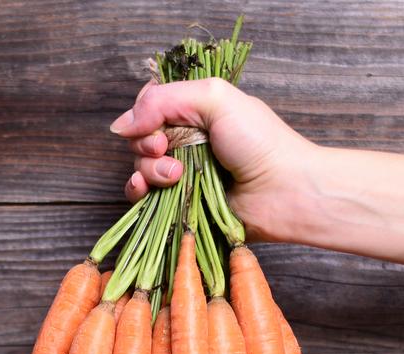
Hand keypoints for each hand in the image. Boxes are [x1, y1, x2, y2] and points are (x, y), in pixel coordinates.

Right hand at [110, 78, 316, 241]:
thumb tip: (121, 124)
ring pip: (140, 166)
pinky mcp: (180, 205)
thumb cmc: (259, 142)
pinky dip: (139, 190)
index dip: (144, 114)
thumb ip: (164, 100)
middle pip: (140, 136)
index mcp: (196, 112)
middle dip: (146, 143)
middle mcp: (186, 142)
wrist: (283, 192)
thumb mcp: (215, 98)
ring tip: (176, 175)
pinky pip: (143, 196)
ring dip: (148, 168)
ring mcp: (183, 174)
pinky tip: (147, 189)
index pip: (150, 105)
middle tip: (167, 149)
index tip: (158, 125)